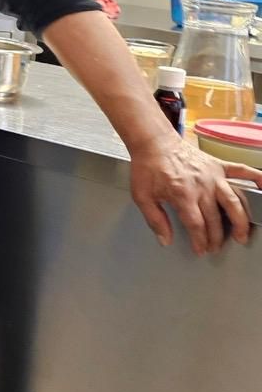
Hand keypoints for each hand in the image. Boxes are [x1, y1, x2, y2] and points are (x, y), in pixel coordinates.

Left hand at [130, 133, 261, 254]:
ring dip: (240, 220)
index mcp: (183, 194)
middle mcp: (202, 186)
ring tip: (242, 235)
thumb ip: (154, 220)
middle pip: (215, 218)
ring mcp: (213, 175)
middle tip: (215, 247)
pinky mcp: (218, 165)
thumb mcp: (141, 196)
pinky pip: (242, 170)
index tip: (200, 250)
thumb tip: (165, 240)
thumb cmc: (147, 167)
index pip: (196, 225)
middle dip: (217, 237)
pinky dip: (256, 178)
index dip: (200, 241)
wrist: (153, 141)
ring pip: (234, 201)